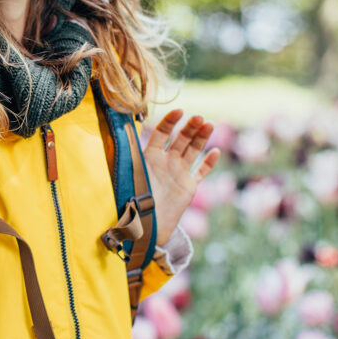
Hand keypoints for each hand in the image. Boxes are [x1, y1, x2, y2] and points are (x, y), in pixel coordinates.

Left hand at [141, 109, 220, 245]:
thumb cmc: (133, 203)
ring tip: (209, 124)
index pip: (161, 134)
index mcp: (150, 157)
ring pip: (193, 150)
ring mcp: (179, 172)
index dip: (170, 121)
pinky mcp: (189, 186)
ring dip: (202, 137)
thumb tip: (121, 135)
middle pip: (181, 139)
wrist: (145, 227)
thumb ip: (129, 159)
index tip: (179, 111)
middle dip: (190, 127)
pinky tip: (215, 152)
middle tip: (199, 118)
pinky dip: (209, 163)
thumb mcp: (129, 178)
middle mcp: (166, 161)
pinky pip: (201, 172)